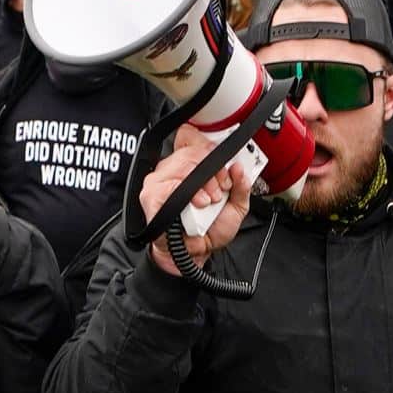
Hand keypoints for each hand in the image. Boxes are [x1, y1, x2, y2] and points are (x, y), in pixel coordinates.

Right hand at [141, 125, 252, 276]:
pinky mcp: (151, 197)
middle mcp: (172, 170)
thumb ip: (241, 186)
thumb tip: (239, 167)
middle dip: (213, 169)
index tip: (225, 167)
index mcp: (190, 166)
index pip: (191, 138)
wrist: (196, 254)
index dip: (209, 147)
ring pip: (181, 165)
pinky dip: (186, 194)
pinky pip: (167, 185)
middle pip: (190, 150)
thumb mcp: (236, 206)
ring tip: (208, 201)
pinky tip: (196, 204)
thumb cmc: (210, 229)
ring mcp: (159, 182)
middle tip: (220, 189)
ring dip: (201, 183)